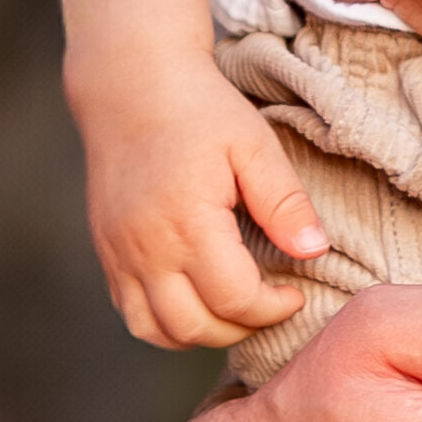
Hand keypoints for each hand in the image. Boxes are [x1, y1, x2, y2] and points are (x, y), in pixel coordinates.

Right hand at [73, 56, 329, 348]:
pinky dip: (167, 324)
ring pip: (159, 332)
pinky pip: (133, 314)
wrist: (130, 87)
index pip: (234, 299)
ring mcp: (120, 256)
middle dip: (243, 328)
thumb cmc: (199, 110)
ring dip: (204, 333)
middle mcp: (146, 249)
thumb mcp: (253, 145)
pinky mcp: (107, 255)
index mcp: (187, 222)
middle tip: (272, 303)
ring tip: (238, 308)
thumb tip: (314, 250)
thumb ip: (284, 201)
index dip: (272, 308)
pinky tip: (199, 301)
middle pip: (196, 326)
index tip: (295, 292)